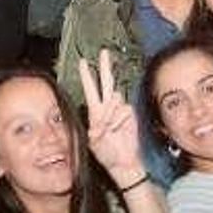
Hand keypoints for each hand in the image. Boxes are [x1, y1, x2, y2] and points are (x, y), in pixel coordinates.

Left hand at [79, 49, 142, 187]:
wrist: (123, 161)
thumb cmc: (106, 152)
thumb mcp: (94, 142)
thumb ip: (96, 130)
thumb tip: (101, 120)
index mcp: (95, 112)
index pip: (90, 89)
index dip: (87, 75)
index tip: (83, 62)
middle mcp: (107, 107)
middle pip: (106, 82)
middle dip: (105, 67)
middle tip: (103, 52)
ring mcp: (119, 109)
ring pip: (115, 99)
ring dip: (111, 113)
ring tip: (110, 129)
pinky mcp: (130, 113)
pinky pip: (124, 109)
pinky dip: (119, 119)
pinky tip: (119, 128)